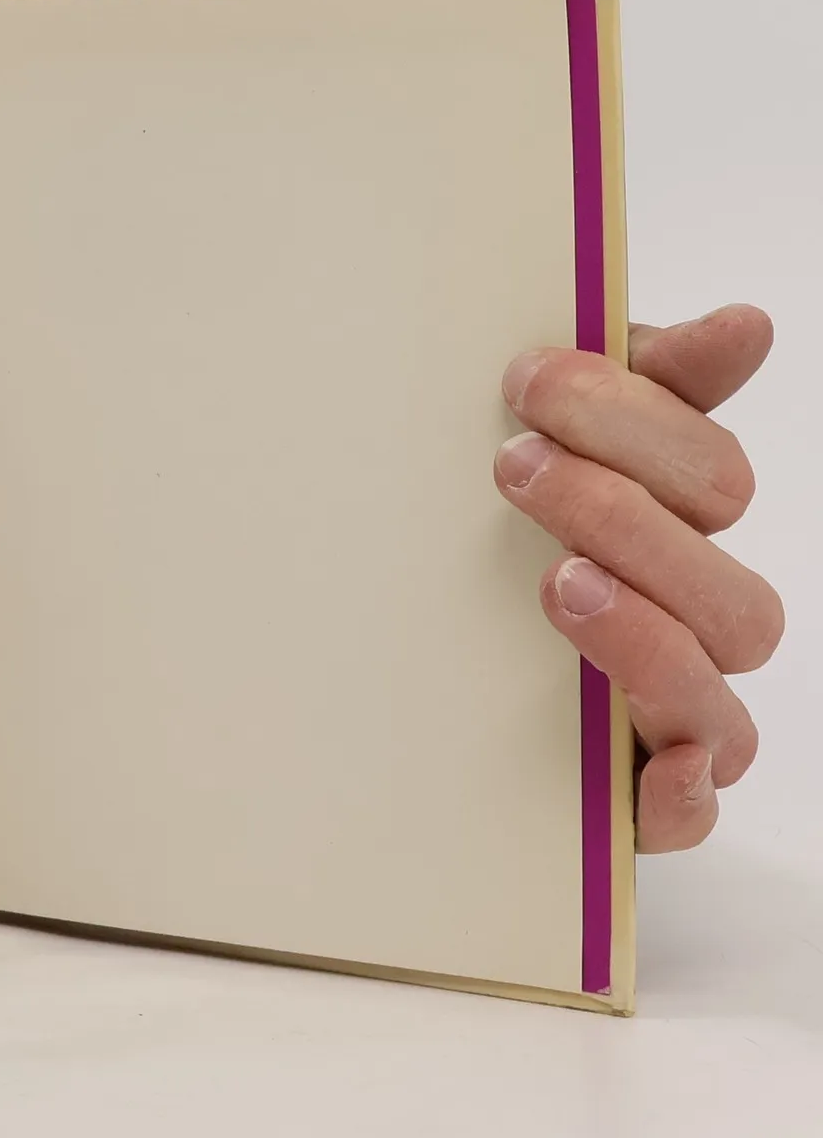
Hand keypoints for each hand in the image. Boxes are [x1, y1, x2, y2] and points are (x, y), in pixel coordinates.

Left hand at [494, 305, 780, 852]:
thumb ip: (632, 385)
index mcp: (676, 526)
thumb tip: (745, 326)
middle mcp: (686, 618)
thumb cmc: (489, 524)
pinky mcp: (623, 792)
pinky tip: (655, 765)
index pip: (710, 475)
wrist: (390, 651)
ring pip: (712, 692)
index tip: (529, 379)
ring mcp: (663, 711)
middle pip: (722, 583)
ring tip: (558, 581)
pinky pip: (684, 810)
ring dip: (645, 633)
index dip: (634, 421)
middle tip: (514, 463)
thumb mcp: (544, 442)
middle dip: (622, 512)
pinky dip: (680, 794)